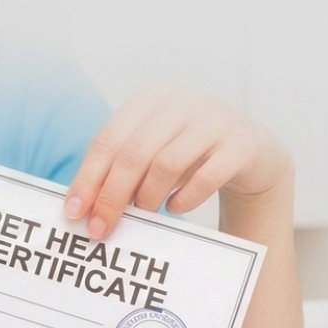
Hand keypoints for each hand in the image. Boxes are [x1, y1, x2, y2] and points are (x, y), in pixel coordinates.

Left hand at [63, 86, 294, 237]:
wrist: (253, 152)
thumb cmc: (187, 155)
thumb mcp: (151, 151)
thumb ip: (118, 168)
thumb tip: (81, 206)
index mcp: (150, 98)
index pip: (107, 140)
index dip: (88, 178)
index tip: (74, 213)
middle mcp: (182, 101)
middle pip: (133, 153)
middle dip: (112, 196)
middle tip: (100, 228)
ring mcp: (216, 119)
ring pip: (166, 163)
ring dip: (147, 197)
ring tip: (143, 215)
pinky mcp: (242, 144)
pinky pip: (207, 175)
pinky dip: (186, 198)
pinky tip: (175, 207)